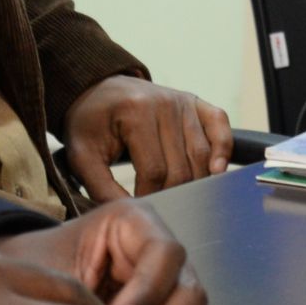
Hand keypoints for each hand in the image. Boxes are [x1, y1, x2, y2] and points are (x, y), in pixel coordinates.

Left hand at [62, 76, 234, 200]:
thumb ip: (102, 187)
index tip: (139, 207)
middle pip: (180, 167)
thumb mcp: (83, 156)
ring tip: (180, 196)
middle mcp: (165, 103)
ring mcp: (183, 102)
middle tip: (158, 204)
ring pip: (201, 155)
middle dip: (170, 192)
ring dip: (194, 181)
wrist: (97, 90)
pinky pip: (219, 127)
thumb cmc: (89, 124)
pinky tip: (216, 170)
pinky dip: (223, 149)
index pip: (154, 171)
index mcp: (136, 112)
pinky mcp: (195, 103)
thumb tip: (131, 213)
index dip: (148, 196)